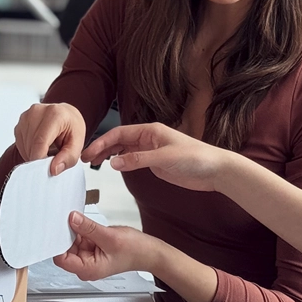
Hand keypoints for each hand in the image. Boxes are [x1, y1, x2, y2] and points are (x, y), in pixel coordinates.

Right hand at [13, 103, 85, 175]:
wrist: (65, 115)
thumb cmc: (71, 126)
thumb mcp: (78, 143)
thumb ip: (68, 158)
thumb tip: (53, 169)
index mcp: (54, 114)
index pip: (40, 143)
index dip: (41, 160)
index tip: (47, 169)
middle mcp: (37, 112)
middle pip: (31, 147)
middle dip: (40, 158)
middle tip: (53, 155)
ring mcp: (26, 117)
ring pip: (25, 148)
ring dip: (34, 154)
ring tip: (48, 147)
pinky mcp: (19, 123)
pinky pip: (20, 145)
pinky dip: (29, 150)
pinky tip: (40, 145)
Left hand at [54, 211, 156, 280]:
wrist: (148, 252)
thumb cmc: (134, 251)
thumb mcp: (109, 236)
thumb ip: (88, 227)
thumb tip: (72, 219)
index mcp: (88, 269)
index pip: (61, 258)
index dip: (58, 243)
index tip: (57, 228)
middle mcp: (85, 267)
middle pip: (64, 249)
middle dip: (67, 235)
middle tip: (71, 220)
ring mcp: (87, 258)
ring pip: (71, 242)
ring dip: (75, 232)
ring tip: (86, 224)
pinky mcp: (90, 250)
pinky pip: (79, 239)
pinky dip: (82, 231)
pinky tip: (88, 226)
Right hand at [81, 123, 230, 191]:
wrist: (215, 170)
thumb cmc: (197, 158)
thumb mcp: (164, 158)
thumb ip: (138, 159)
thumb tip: (114, 162)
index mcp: (150, 131)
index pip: (119, 133)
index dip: (102, 142)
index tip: (89, 152)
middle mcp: (149, 138)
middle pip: (118, 140)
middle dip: (101, 148)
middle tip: (86, 158)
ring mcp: (151, 150)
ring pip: (124, 149)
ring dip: (109, 154)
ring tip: (94, 162)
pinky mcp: (156, 162)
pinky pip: (133, 159)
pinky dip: (121, 162)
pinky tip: (114, 166)